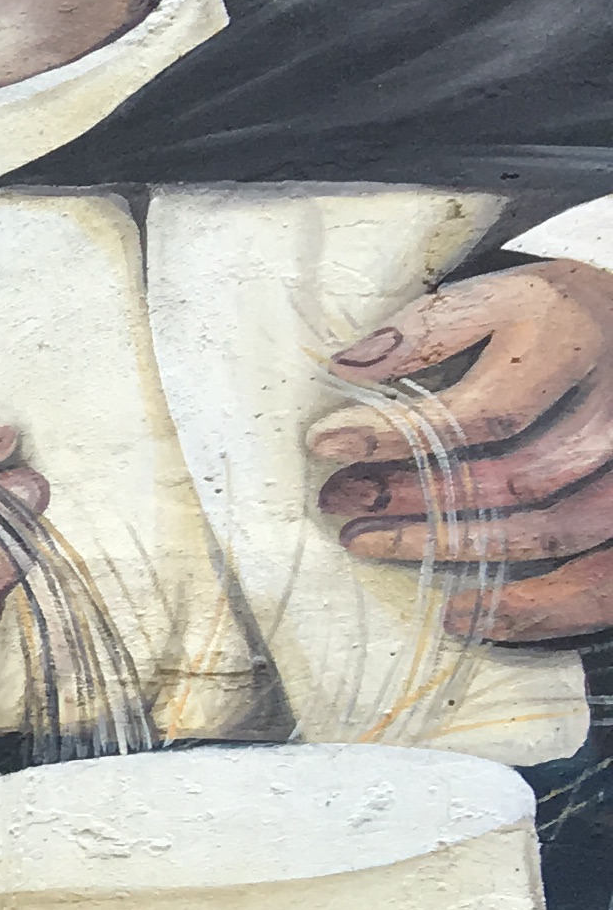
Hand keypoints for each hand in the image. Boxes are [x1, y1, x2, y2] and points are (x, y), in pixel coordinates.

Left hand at [311, 258, 612, 642]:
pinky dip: (537, 608)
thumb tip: (348, 367)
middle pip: (520, 477)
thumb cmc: (553, 320)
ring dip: (456, 548)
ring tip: (368, 542)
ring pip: (556, 531)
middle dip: (418, 499)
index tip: (325, 443)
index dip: (400, 435)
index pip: (486, 411)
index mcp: (579, 346)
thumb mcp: (499, 297)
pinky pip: (602, 580)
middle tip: (339, 500)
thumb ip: (430, 330)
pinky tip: (464, 612)